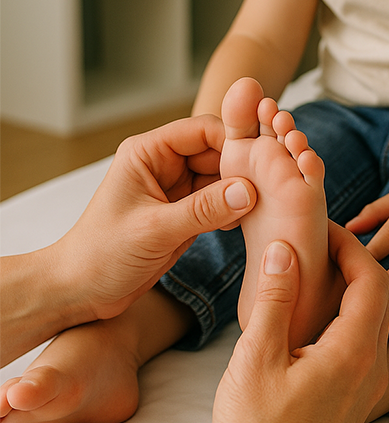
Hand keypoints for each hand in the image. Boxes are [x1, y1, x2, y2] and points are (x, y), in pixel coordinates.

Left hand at [60, 115, 258, 321]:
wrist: (81, 292)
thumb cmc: (101, 255)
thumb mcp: (155, 230)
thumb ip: (202, 210)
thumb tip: (247, 190)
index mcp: (148, 152)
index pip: (202, 130)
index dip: (234, 139)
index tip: (264, 157)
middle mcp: (163, 164)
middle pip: (217, 150)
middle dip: (243, 165)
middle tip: (274, 183)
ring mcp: (176, 189)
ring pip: (222, 176)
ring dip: (243, 188)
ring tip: (269, 201)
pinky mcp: (184, 213)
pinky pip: (219, 201)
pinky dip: (235, 208)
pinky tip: (249, 220)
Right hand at [206, 223, 388, 422]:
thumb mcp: (256, 358)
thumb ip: (274, 300)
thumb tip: (285, 249)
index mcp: (352, 353)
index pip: (372, 280)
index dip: (352, 245)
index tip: (323, 227)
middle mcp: (370, 369)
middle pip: (380, 296)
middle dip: (355, 259)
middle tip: (319, 239)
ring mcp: (366, 387)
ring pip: (375, 320)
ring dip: (354, 287)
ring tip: (316, 267)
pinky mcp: (355, 400)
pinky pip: (365, 342)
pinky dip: (349, 314)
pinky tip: (315, 312)